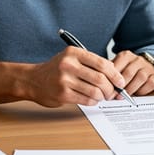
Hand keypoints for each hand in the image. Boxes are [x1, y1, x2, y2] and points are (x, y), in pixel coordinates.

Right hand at [0, 48, 125, 107]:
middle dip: (111, 88)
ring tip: (103, 96)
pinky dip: (93, 101)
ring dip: (103, 96)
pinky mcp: (63, 94)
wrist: (33, 80)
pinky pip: (86, 100)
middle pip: (101, 79)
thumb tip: (115, 74)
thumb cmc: (56, 70)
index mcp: (74, 53)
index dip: (115, 74)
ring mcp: (65, 80)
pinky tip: (92, 100)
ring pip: (95, 91)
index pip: (102, 63)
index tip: (121, 81)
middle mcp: (69, 65)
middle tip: (114, 92)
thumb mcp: (72, 59)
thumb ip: (91, 63)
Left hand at [111, 50, 153, 94]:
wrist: (146, 66)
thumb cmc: (128, 69)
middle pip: (128, 73)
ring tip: (123, 96)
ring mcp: (148, 67)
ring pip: (140, 78)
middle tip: (114, 95)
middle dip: (120, 87)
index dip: (111, 80)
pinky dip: (142, 91)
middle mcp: (138, 60)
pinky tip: (136, 93)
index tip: (107, 89)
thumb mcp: (118, 66)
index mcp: (126, 56)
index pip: (117, 67)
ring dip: (130, 89)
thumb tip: (102, 83)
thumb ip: (110, 73)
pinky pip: (149, 84)